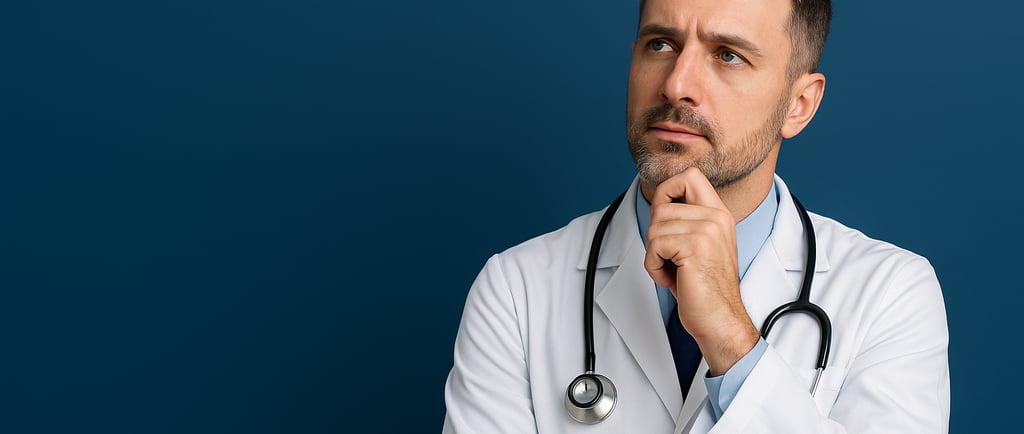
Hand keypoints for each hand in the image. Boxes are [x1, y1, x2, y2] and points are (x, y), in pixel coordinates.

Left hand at [644, 167, 759, 375]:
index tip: (664, 217)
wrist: (720, 319)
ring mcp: (707, 231)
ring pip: (654, 227)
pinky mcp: (695, 248)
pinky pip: (654, 247)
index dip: (666, 190)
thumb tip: (658, 200)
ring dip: (654, 255)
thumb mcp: (697, 244)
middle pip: (661, 205)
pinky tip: (671, 279)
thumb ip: (684, 220)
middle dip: (655, 234)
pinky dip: (654, 267)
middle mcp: (716, 217)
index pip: (689, 175)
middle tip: (670, 257)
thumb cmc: (703, 287)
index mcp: (719, 213)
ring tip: (673, 271)